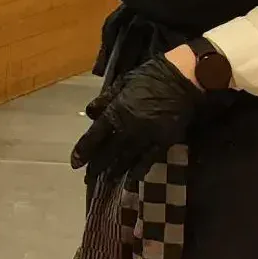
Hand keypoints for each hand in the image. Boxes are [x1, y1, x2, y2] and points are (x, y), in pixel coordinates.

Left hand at [70, 52, 202, 181]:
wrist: (182, 79)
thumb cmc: (150, 77)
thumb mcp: (123, 82)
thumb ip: (106, 100)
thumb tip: (90, 113)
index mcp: (116, 111)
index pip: (94, 136)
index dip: (83, 151)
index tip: (75, 163)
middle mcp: (128, 128)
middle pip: (108, 152)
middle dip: (97, 166)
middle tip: (88, 177)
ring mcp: (145, 137)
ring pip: (126, 159)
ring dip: (115, 172)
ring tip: (106, 181)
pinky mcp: (162, 142)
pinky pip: (148, 160)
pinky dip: (138, 171)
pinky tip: (132, 179)